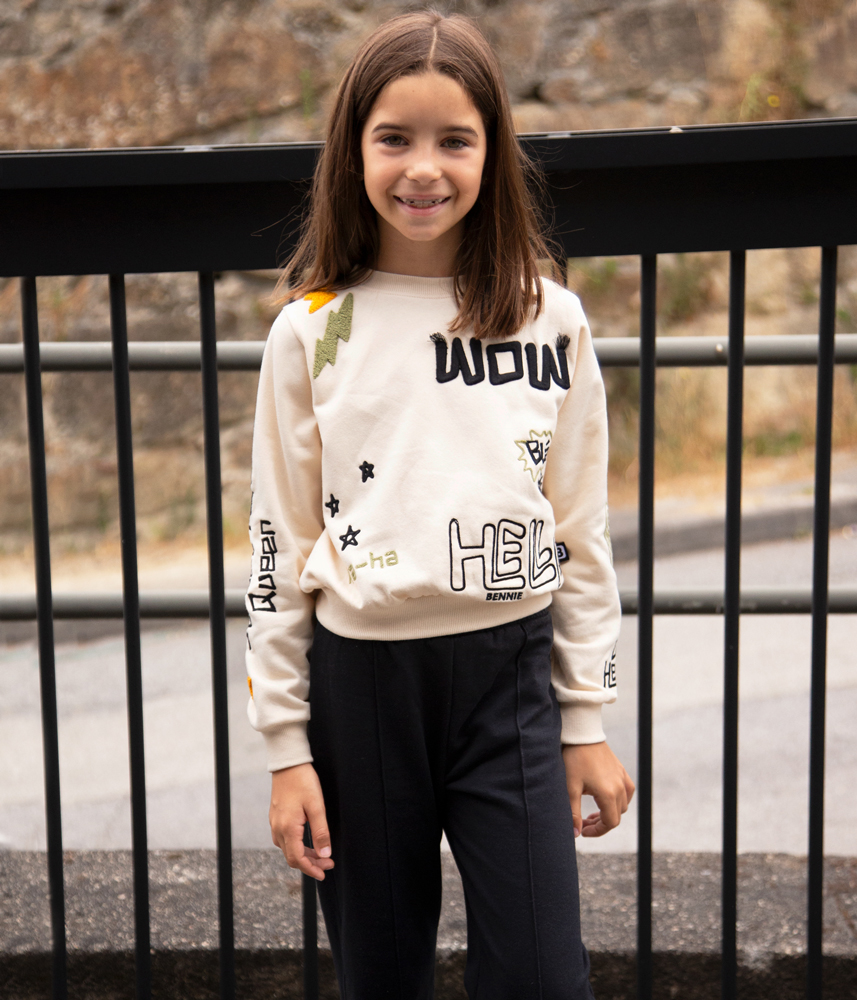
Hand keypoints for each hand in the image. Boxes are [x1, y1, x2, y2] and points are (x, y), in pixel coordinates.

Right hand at [269, 763, 333, 880]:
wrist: (288, 763)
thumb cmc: (303, 781)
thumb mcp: (317, 806)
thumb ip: (321, 832)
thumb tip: (324, 854)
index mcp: (288, 828)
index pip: (297, 859)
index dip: (311, 869)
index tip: (324, 873)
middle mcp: (278, 828)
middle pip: (292, 857)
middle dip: (310, 864)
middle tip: (328, 863)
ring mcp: (275, 823)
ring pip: (288, 849)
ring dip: (303, 856)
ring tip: (320, 854)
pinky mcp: (276, 817)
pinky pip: (284, 839)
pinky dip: (296, 846)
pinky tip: (307, 842)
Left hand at [562, 741, 634, 837]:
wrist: (582, 735)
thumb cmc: (574, 759)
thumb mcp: (570, 788)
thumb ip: (573, 813)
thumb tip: (575, 834)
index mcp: (608, 794)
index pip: (610, 823)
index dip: (597, 831)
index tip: (583, 831)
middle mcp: (620, 787)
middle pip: (616, 816)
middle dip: (600, 824)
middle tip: (583, 822)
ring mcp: (622, 778)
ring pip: (622, 805)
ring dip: (609, 812)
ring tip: (592, 813)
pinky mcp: (621, 770)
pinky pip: (627, 792)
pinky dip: (618, 800)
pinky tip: (605, 798)